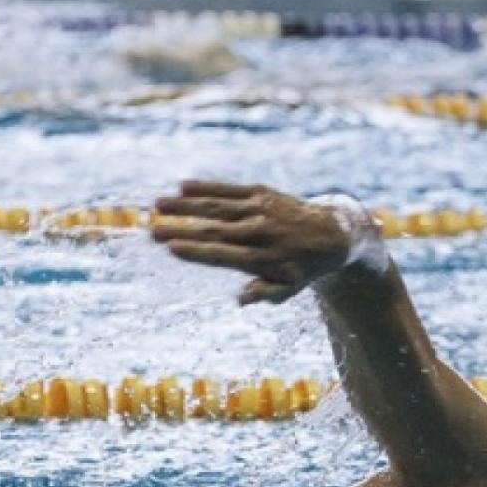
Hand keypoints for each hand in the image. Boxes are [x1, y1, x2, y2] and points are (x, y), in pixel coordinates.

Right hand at [152, 181, 353, 304]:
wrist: (333, 233)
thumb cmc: (302, 268)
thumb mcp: (289, 288)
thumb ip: (265, 292)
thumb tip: (240, 299)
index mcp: (263, 258)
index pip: (223, 255)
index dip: (197, 252)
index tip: (171, 248)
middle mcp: (260, 232)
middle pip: (215, 230)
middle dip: (182, 229)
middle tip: (152, 229)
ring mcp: (260, 209)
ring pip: (218, 206)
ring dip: (187, 205)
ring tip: (158, 205)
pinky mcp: (262, 193)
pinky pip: (230, 189)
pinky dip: (207, 187)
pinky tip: (183, 186)